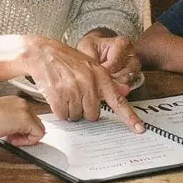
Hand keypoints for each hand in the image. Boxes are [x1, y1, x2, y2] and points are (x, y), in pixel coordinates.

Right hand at [0, 96, 44, 146]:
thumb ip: (10, 121)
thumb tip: (16, 132)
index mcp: (15, 101)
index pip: (29, 117)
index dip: (22, 129)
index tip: (12, 134)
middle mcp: (23, 103)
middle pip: (36, 122)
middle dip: (26, 133)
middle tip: (12, 138)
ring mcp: (26, 110)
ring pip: (38, 128)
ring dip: (26, 137)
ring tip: (11, 139)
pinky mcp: (27, 120)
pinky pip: (38, 134)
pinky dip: (28, 141)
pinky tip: (14, 141)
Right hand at [23, 37, 144, 132]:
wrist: (42, 52)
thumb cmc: (67, 60)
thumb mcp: (91, 66)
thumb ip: (107, 81)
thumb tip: (124, 91)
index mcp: (100, 76)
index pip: (118, 100)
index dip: (130, 117)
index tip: (139, 129)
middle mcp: (89, 83)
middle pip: (93, 115)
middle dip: (84, 110)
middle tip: (76, 96)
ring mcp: (73, 89)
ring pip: (77, 117)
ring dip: (71, 110)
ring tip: (65, 94)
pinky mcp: (58, 95)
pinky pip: (63, 115)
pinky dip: (60, 111)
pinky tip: (57, 97)